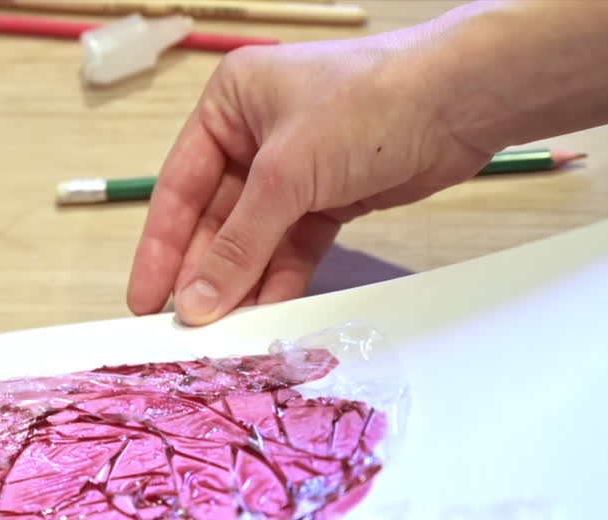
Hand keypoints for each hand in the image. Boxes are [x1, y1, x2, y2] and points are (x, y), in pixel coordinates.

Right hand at [127, 34, 494, 325]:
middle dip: (203, 271)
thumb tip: (197, 300)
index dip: (161, 247)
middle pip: (215, 218)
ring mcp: (295, 169)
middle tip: (184, 326)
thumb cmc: (368, 103)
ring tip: (223, 329)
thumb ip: (239, 243)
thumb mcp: (288, 172)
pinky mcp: (331, 197)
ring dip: (241, 282)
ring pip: (255, 238)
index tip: (145, 298)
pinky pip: (292, 247)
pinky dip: (280, 278)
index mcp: (230, 105)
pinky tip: (266, 309)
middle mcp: (256, 136)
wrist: (461, 101)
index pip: (180, 185)